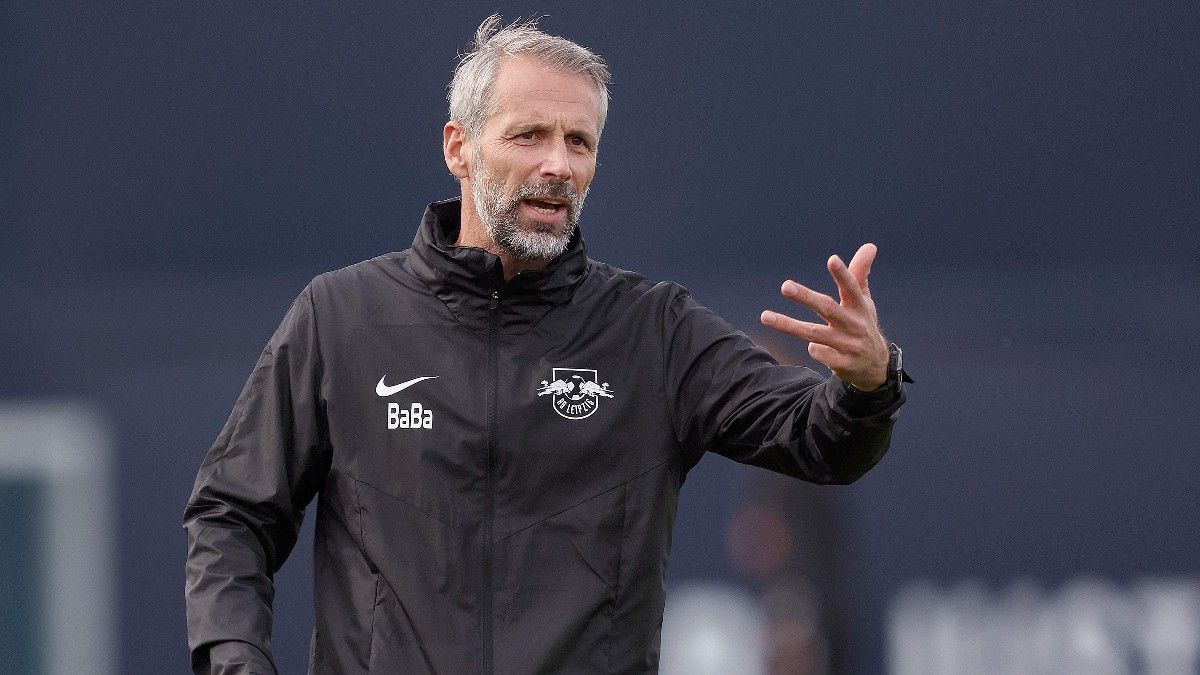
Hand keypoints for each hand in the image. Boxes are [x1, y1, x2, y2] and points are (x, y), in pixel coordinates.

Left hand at [759, 243, 888, 390]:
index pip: (851, 288)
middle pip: (827, 308)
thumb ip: (860, 273)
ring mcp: (848, 345)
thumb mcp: (864, 301)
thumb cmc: (863, 325)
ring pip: (813, 334)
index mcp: (859, 307)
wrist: (875, 367)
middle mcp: (854, 325)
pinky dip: (813, 349)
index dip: (843, 274)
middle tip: (785, 286)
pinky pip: (818, 352)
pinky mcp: (841, 363)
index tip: (832, 259)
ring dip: (788, 325)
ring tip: (764, 316)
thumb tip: (870, 245)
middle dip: (805, 297)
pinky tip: (813, 346)